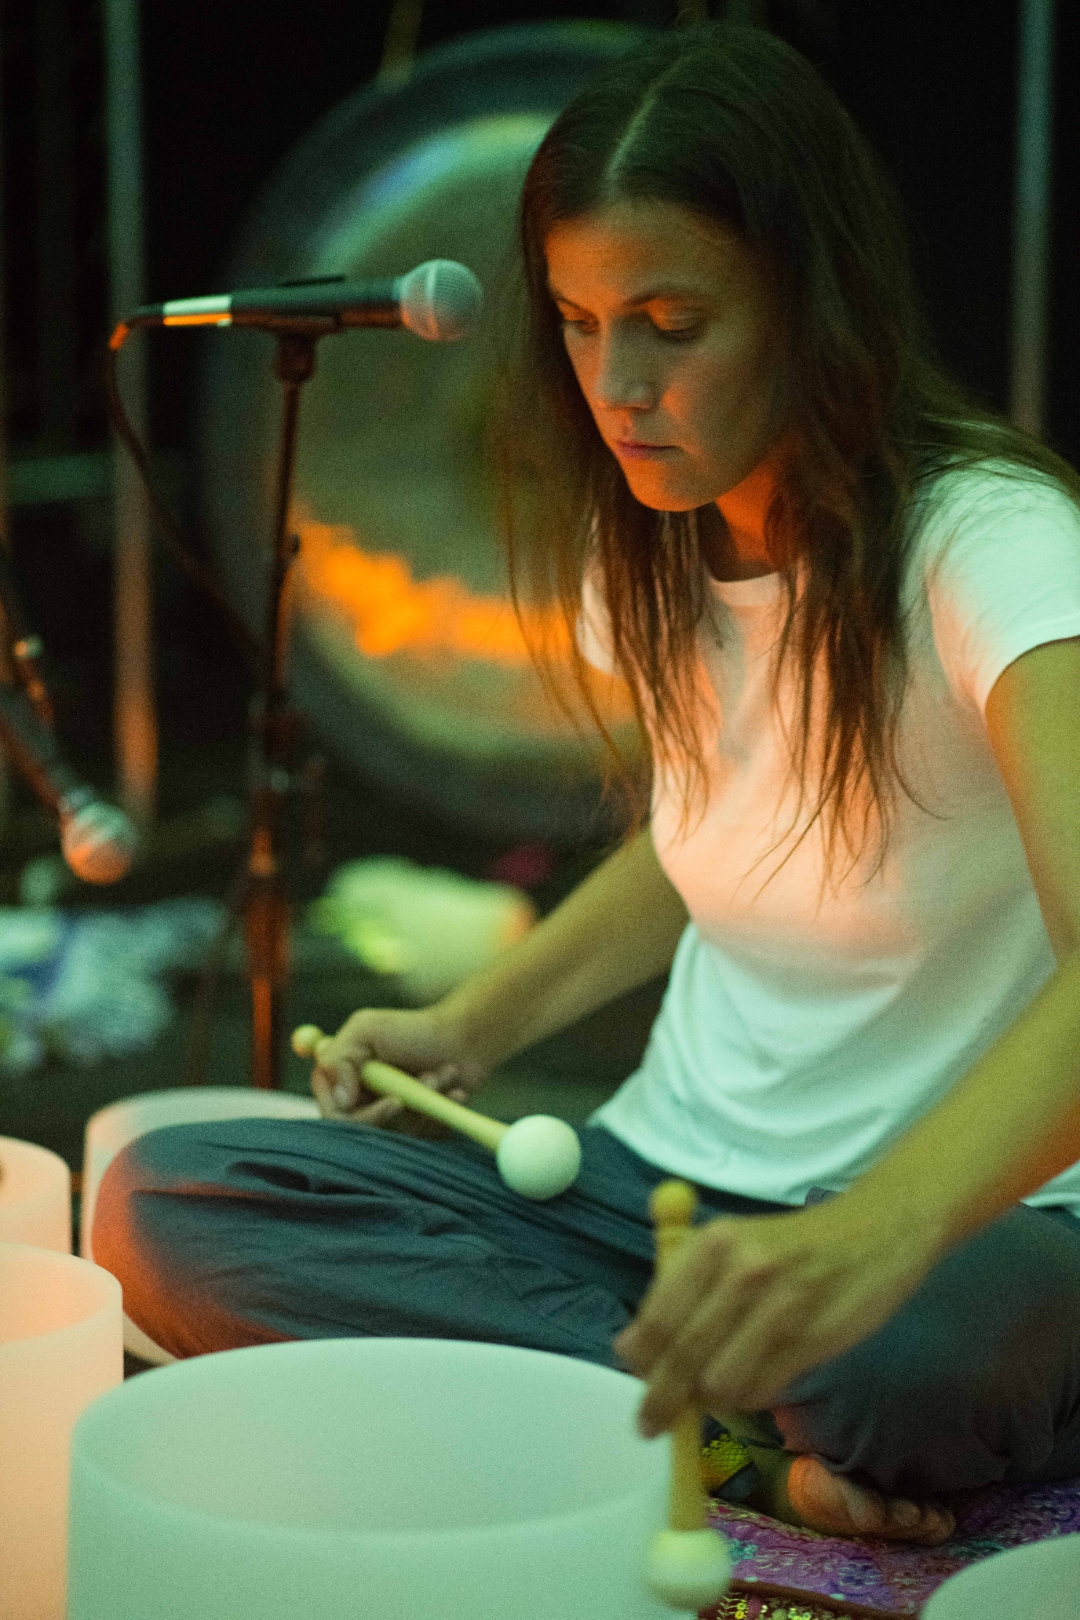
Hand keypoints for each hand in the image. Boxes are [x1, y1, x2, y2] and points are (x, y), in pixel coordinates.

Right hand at [297, 1006, 489, 1137]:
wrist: (464, 1037)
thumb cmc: (415, 1029)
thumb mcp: (366, 1029)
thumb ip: (340, 1059)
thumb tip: (340, 1101)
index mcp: (346, 1074)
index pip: (331, 1108)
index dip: (344, 1110)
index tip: (361, 1097)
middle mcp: (366, 1096)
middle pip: (359, 1128)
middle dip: (383, 1111)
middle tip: (400, 1100)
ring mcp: (393, 1111)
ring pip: (395, 1130)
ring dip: (417, 1101)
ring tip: (437, 1075)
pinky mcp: (419, 1123)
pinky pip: (420, 1135)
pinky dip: (436, 1111)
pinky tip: (453, 1090)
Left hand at [613, 1193, 941, 1433]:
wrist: (874, 1233)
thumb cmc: (791, 1244)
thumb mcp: (733, 1243)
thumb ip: (687, 1288)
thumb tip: (637, 1351)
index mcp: (711, 1244)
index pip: (657, 1319)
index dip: (640, 1362)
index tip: (634, 1381)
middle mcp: (740, 1272)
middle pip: (683, 1358)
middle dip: (662, 1400)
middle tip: (652, 1424)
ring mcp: (779, 1308)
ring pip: (721, 1383)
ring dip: (711, 1400)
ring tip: (715, 1393)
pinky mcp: (812, 1341)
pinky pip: (761, 1390)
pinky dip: (748, 1398)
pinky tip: (752, 1382)